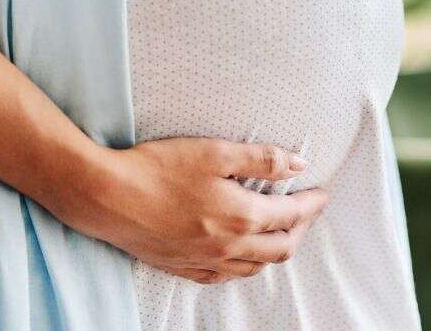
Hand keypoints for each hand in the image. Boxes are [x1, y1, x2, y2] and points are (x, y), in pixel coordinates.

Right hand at [71, 138, 328, 283]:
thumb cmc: (158, 169)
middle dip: (300, 230)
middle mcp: (229, 247)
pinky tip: (240, 257)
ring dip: (275, 250)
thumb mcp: (214, 152)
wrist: (107, 197)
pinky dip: (244, 267)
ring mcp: (205, 261)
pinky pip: (225, 277)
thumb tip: (298, 164)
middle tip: (307, 212)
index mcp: (242, 216)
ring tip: (280, 233)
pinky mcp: (183, 267)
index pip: (291, 215)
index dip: (312, 204)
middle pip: (280, 247)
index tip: (323, 194)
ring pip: (255, 267)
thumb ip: (261, 159)